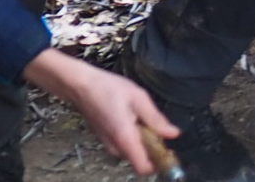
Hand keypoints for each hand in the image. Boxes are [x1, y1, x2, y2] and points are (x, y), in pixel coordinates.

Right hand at [22, 48, 175, 176]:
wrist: (81, 86)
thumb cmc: (107, 88)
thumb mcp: (138, 98)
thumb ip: (156, 119)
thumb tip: (173, 134)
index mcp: (125, 138)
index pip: (143, 168)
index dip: (159, 163)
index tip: (168, 150)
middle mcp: (116, 147)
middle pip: (141, 160)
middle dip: (152, 148)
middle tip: (156, 127)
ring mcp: (109, 145)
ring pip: (133, 151)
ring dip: (142, 140)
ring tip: (142, 118)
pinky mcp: (106, 140)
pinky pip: (124, 145)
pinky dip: (133, 136)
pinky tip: (132, 118)